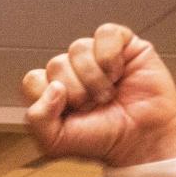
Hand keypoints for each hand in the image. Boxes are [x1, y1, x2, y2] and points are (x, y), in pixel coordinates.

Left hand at [21, 23, 175, 166]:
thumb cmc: (103, 140)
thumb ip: (37, 120)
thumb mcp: (56, 143)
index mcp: (53, 92)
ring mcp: (96, 57)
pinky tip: (119, 74)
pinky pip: (105, 33)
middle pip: (56, 64)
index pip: (33, 80)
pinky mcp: (122, 44)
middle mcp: (72, 72)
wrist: (142, 140)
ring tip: (108, 94)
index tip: (69, 112)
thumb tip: (53, 87)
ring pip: (78, 48)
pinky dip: (110, 56)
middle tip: (94, 106)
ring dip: (94, 78)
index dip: (48, 96)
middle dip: (76, 91)